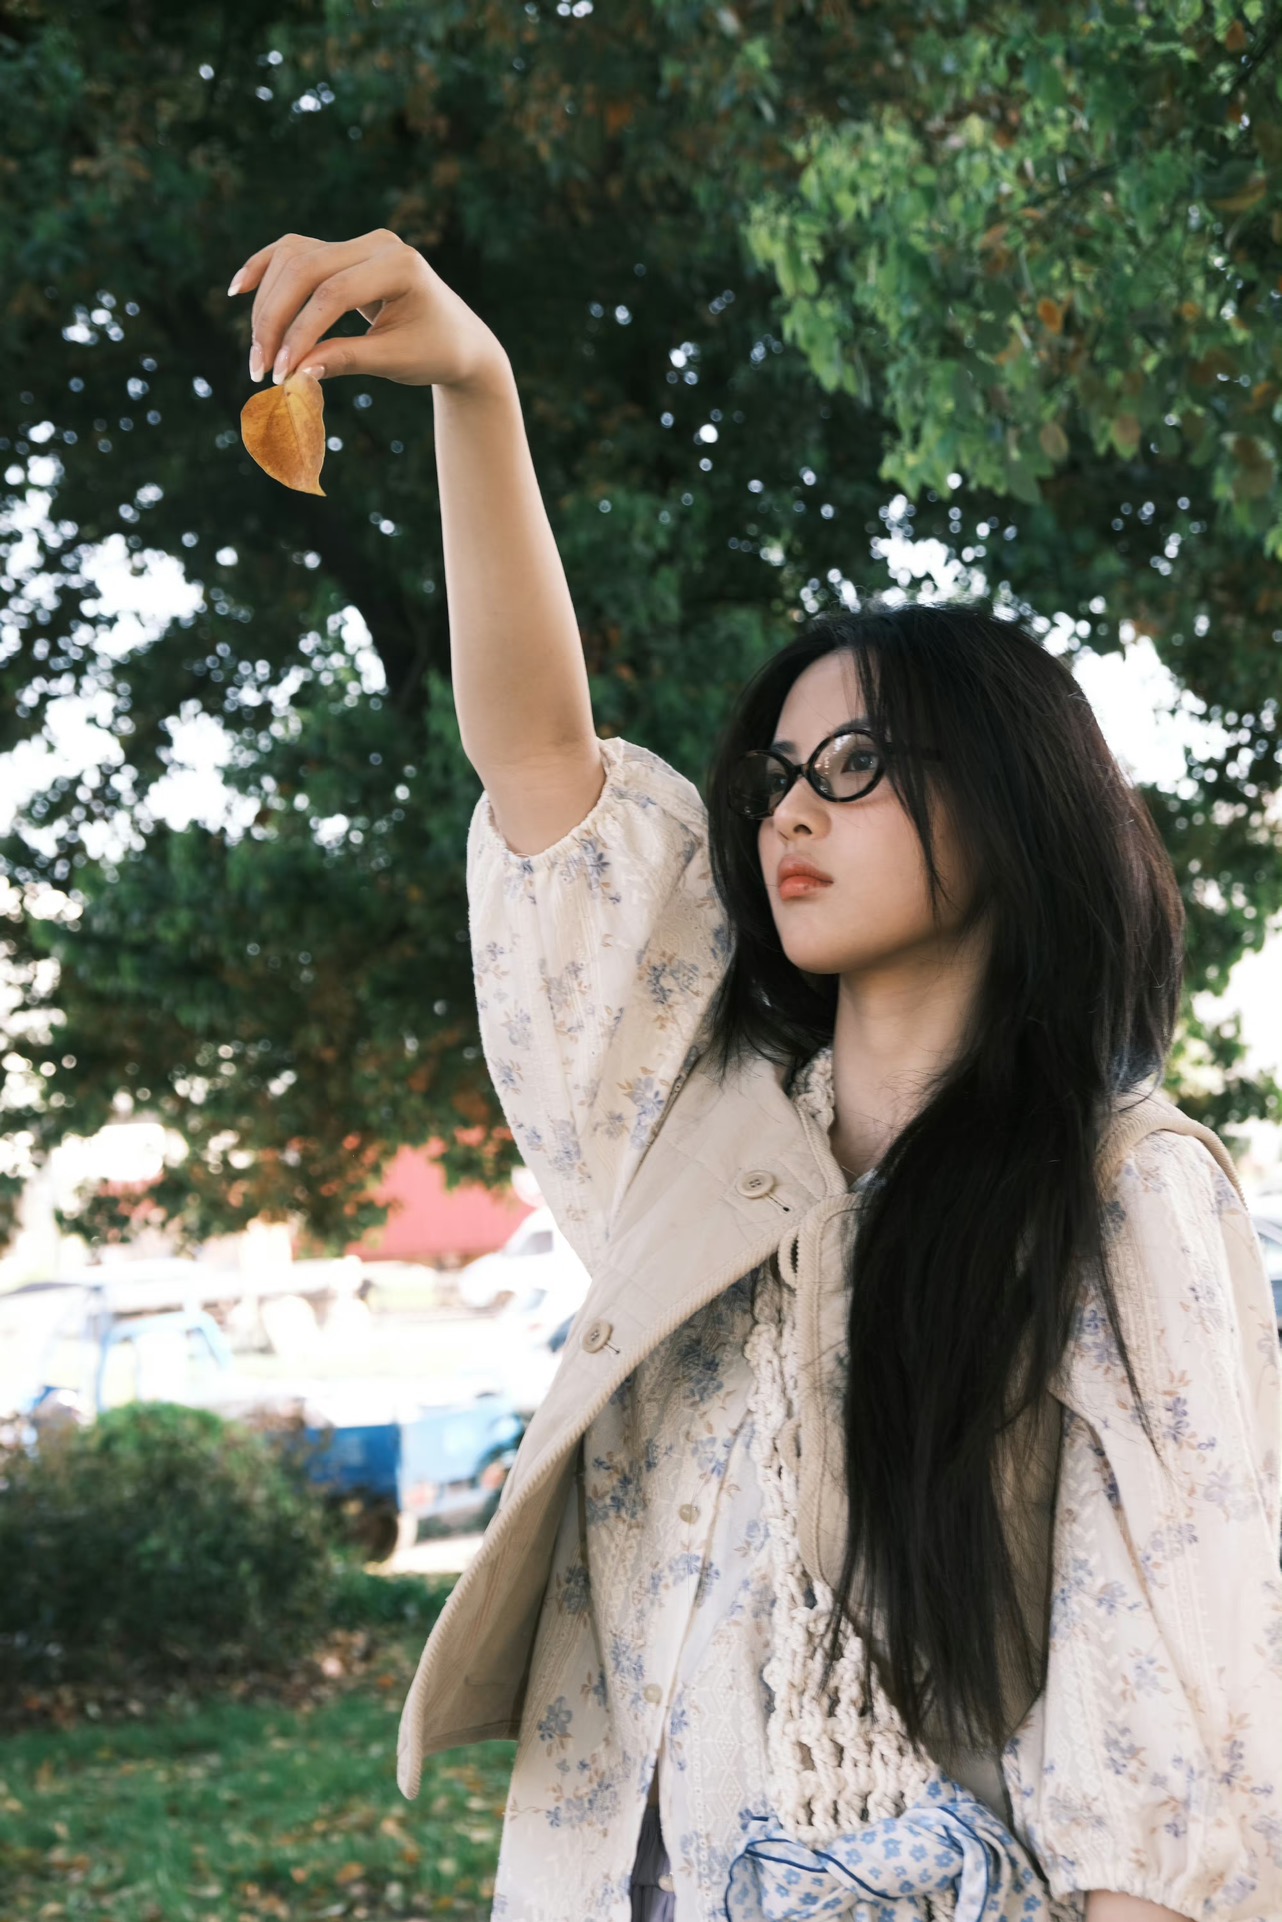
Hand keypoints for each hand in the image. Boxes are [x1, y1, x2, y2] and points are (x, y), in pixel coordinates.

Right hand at [226, 228, 508, 391]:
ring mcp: (358, 243)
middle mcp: (377, 244)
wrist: (459, 338)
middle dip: (276, 320)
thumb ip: (346, 360)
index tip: (281, 373)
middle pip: (305, 270)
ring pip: (293, 260)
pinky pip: (294, 253)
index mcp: (400, 265)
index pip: (334, 294)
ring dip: (268, 304)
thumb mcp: (395, 361)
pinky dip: (266, 269)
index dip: (301, 333)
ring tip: (258, 352)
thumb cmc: (435, 351)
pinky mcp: (342, 251)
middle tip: (259, 367)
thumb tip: (295, 372)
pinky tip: (239, 289)